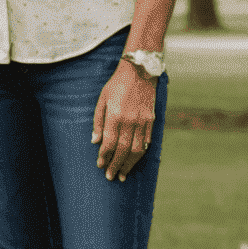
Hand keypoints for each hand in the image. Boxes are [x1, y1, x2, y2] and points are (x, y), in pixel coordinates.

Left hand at [91, 61, 156, 180]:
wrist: (139, 72)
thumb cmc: (116, 85)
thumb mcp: (102, 100)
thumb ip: (98, 121)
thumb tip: (95, 142)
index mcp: (115, 115)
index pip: (109, 143)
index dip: (104, 156)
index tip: (100, 166)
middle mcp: (130, 121)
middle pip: (122, 149)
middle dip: (116, 165)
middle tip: (110, 176)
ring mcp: (143, 121)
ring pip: (136, 149)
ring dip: (129, 164)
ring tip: (123, 175)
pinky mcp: (151, 120)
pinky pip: (146, 141)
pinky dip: (140, 153)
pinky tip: (134, 160)